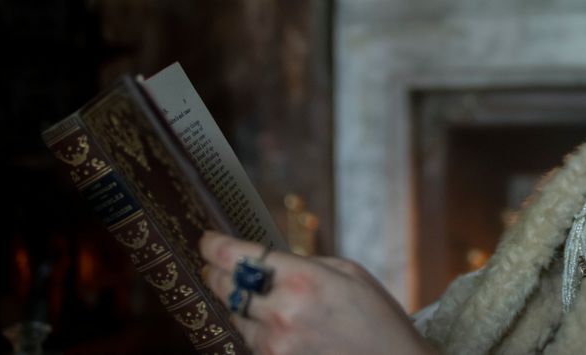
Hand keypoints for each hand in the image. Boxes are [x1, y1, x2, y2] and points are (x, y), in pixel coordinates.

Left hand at [200, 231, 434, 354]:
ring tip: (260, 299)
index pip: (237, 257)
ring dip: (241, 305)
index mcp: (302, 279)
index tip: (207, 241)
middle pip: (226, 286)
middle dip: (218, 273)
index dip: (214, 246)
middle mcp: (282, 313)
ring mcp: (276, 346)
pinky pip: (252, 342)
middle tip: (217, 265)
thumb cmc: (377, 318)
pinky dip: (256, 330)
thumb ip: (304, 264)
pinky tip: (278, 325)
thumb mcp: (348, 272)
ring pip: (236, 317)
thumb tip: (268, 261)